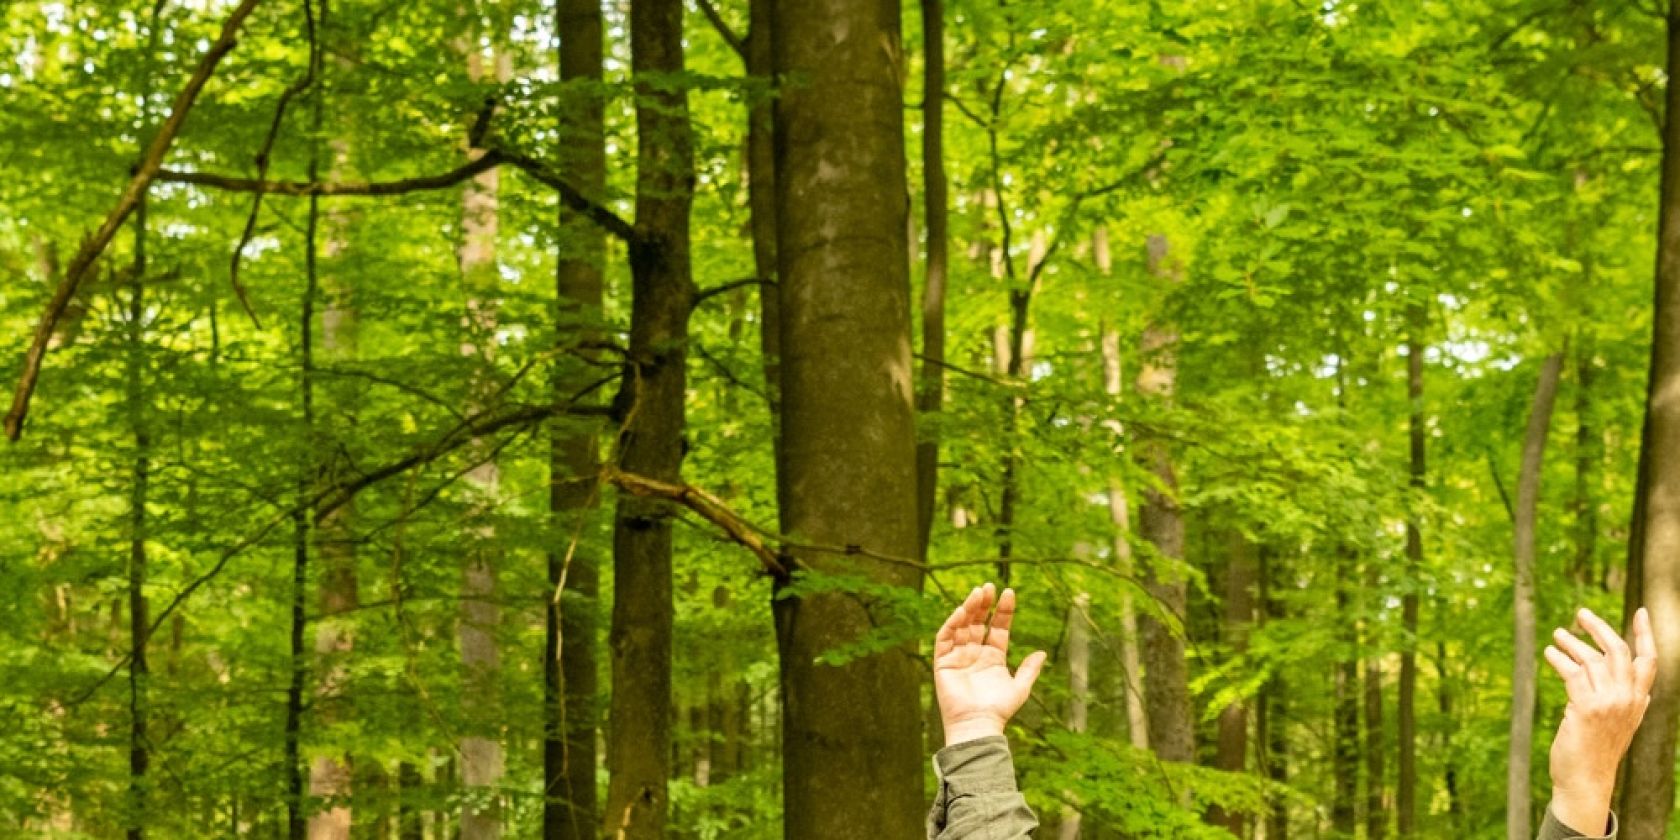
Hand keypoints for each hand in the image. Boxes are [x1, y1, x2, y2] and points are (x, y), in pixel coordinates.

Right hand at [933, 582, 1047, 746]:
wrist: (978, 724)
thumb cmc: (999, 709)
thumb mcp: (1020, 688)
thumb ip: (1029, 669)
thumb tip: (1042, 652)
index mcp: (993, 657)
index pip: (997, 627)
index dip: (1003, 611)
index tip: (1009, 593)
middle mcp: (975, 653)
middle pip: (978, 622)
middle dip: (984, 604)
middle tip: (990, 586)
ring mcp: (958, 656)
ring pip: (962, 625)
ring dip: (969, 608)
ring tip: (978, 592)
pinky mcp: (943, 661)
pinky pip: (945, 638)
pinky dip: (952, 624)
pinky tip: (962, 611)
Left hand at [1544, 606, 1656, 834]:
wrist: (1586, 780)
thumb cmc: (1596, 750)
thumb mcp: (1619, 724)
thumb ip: (1625, 701)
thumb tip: (1626, 683)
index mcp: (1638, 701)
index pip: (1648, 661)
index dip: (1645, 634)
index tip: (1641, 611)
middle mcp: (1628, 700)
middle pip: (1618, 651)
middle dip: (1599, 628)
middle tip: (1580, 613)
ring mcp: (1609, 703)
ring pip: (1591, 659)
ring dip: (1571, 643)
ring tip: (1557, 634)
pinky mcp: (1586, 708)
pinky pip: (1572, 673)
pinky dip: (1558, 659)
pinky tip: (1549, 653)